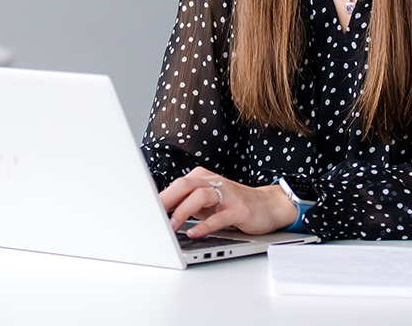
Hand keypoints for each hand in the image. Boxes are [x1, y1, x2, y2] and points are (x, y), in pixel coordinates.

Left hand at [159, 167, 298, 237]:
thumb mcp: (207, 201)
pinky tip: (194, 232)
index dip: (160, 196)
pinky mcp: (239, 210)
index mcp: (203, 179)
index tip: (144, 209)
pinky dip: (204, 225)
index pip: (177, 184)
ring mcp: (228, 195)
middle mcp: (214, 183)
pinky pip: (219, 217)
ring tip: (172, 227)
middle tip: (153, 216)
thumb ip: (187, 202)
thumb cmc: (233, 204)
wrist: (267, 206)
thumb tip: (160, 211)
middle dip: (167, 200)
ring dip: (183, 211)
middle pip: (185, 184)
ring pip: (200, 196)